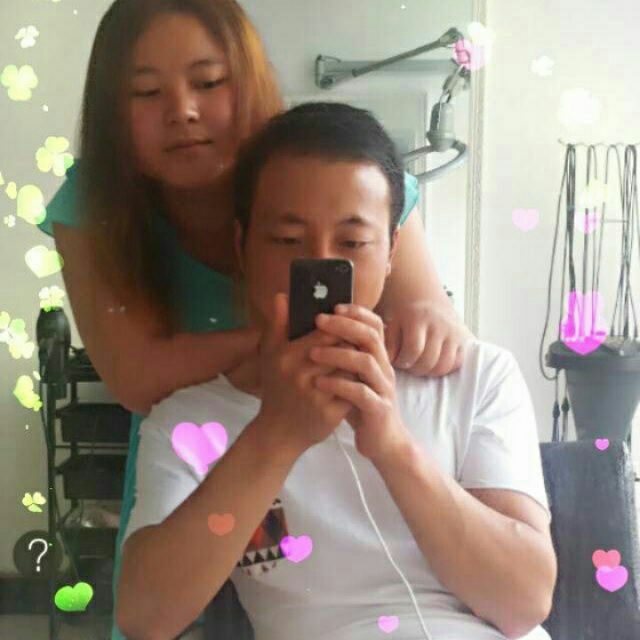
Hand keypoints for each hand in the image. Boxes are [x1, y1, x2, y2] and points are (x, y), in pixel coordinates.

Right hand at [257, 293, 358, 458]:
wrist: (279, 432)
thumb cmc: (277, 388)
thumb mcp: (271, 355)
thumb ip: (278, 323)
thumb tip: (282, 295)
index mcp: (287, 356)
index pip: (326, 333)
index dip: (341, 328)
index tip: (345, 328)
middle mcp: (301, 374)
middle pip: (341, 349)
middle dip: (352, 345)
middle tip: (357, 343)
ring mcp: (316, 394)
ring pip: (350, 369)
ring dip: (358, 364)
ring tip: (360, 361)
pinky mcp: (329, 413)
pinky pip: (353, 391)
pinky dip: (358, 386)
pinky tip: (359, 383)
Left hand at [309, 304, 411, 463]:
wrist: (383, 443)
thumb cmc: (361, 406)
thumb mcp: (351, 376)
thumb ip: (341, 355)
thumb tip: (315, 331)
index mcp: (378, 357)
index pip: (374, 326)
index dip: (357, 313)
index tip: (334, 305)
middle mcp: (384, 369)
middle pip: (370, 338)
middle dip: (344, 325)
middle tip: (319, 320)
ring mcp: (383, 389)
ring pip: (367, 362)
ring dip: (338, 353)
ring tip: (312, 352)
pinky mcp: (379, 410)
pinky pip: (361, 393)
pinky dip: (339, 385)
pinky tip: (319, 382)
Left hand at [383, 300, 473, 376]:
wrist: (428, 304)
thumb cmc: (406, 319)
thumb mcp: (392, 325)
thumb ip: (389, 343)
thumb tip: (390, 362)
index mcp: (419, 318)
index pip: (413, 350)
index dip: (403, 361)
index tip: (398, 361)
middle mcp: (439, 325)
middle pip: (429, 360)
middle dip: (415, 369)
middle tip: (408, 365)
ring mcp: (454, 333)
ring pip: (443, 365)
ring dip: (429, 372)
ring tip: (420, 365)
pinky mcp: (464, 340)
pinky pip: (456, 364)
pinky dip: (444, 369)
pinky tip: (432, 364)